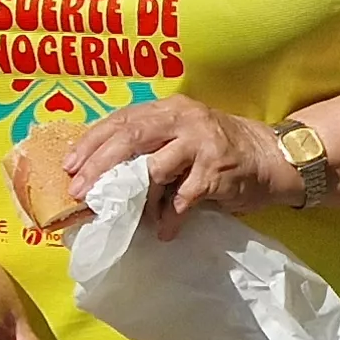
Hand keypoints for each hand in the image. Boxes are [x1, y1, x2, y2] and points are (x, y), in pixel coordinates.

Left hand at [59, 96, 303, 238]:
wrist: (271, 157)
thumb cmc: (218, 149)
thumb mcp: (182, 136)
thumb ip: (150, 145)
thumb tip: (101, 172)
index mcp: (170, 109)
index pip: (122, 119)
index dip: (92, 142)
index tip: (69, 166)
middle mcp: (184, 119)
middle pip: (132, 137)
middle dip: (100, 166)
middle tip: (81, 192)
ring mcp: (201, 143)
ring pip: (155, 167)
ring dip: (135, 195)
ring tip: (121, 214)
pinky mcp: (216, 170)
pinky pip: (183, 198)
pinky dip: (169, 217)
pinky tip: (164, 230)